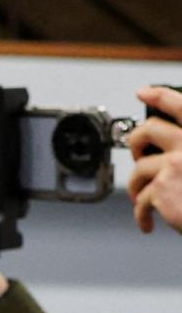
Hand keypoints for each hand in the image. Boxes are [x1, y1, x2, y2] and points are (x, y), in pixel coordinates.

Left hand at [128, 86, 181, 233]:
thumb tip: (166, 151)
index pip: (181, 105)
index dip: (160, 95)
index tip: (143, 92)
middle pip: (147, 131)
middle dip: (135, 144)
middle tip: (138, 155)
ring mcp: (175, 164)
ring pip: (139, 170)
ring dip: (137, 187)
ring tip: (142, 199)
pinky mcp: (163, 188)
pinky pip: (141, 199)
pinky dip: (141, 214)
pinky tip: (147, 221)